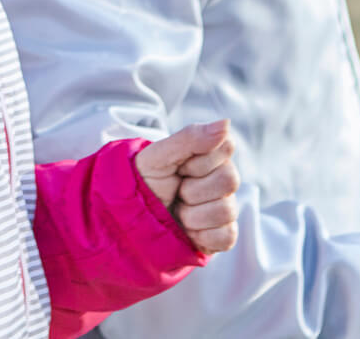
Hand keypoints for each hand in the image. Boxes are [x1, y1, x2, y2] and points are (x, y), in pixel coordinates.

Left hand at [133, 119, 239, 253]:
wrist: (131, 219)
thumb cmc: (145, 183)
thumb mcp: (158, 156)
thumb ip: (191, 138)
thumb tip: (226, 123)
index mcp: (210, 156)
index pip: (225, 148)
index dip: (197, 162)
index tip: (178, 167)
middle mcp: (222, 180)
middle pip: (229, 180)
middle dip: (192, 190)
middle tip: (175, 191)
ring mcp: (225, 208)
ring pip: (227, 210)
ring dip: (193, 215)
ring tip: (178, 212)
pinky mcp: (223, 235)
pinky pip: (227, 237)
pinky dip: (202, 235)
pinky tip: (188, 230)